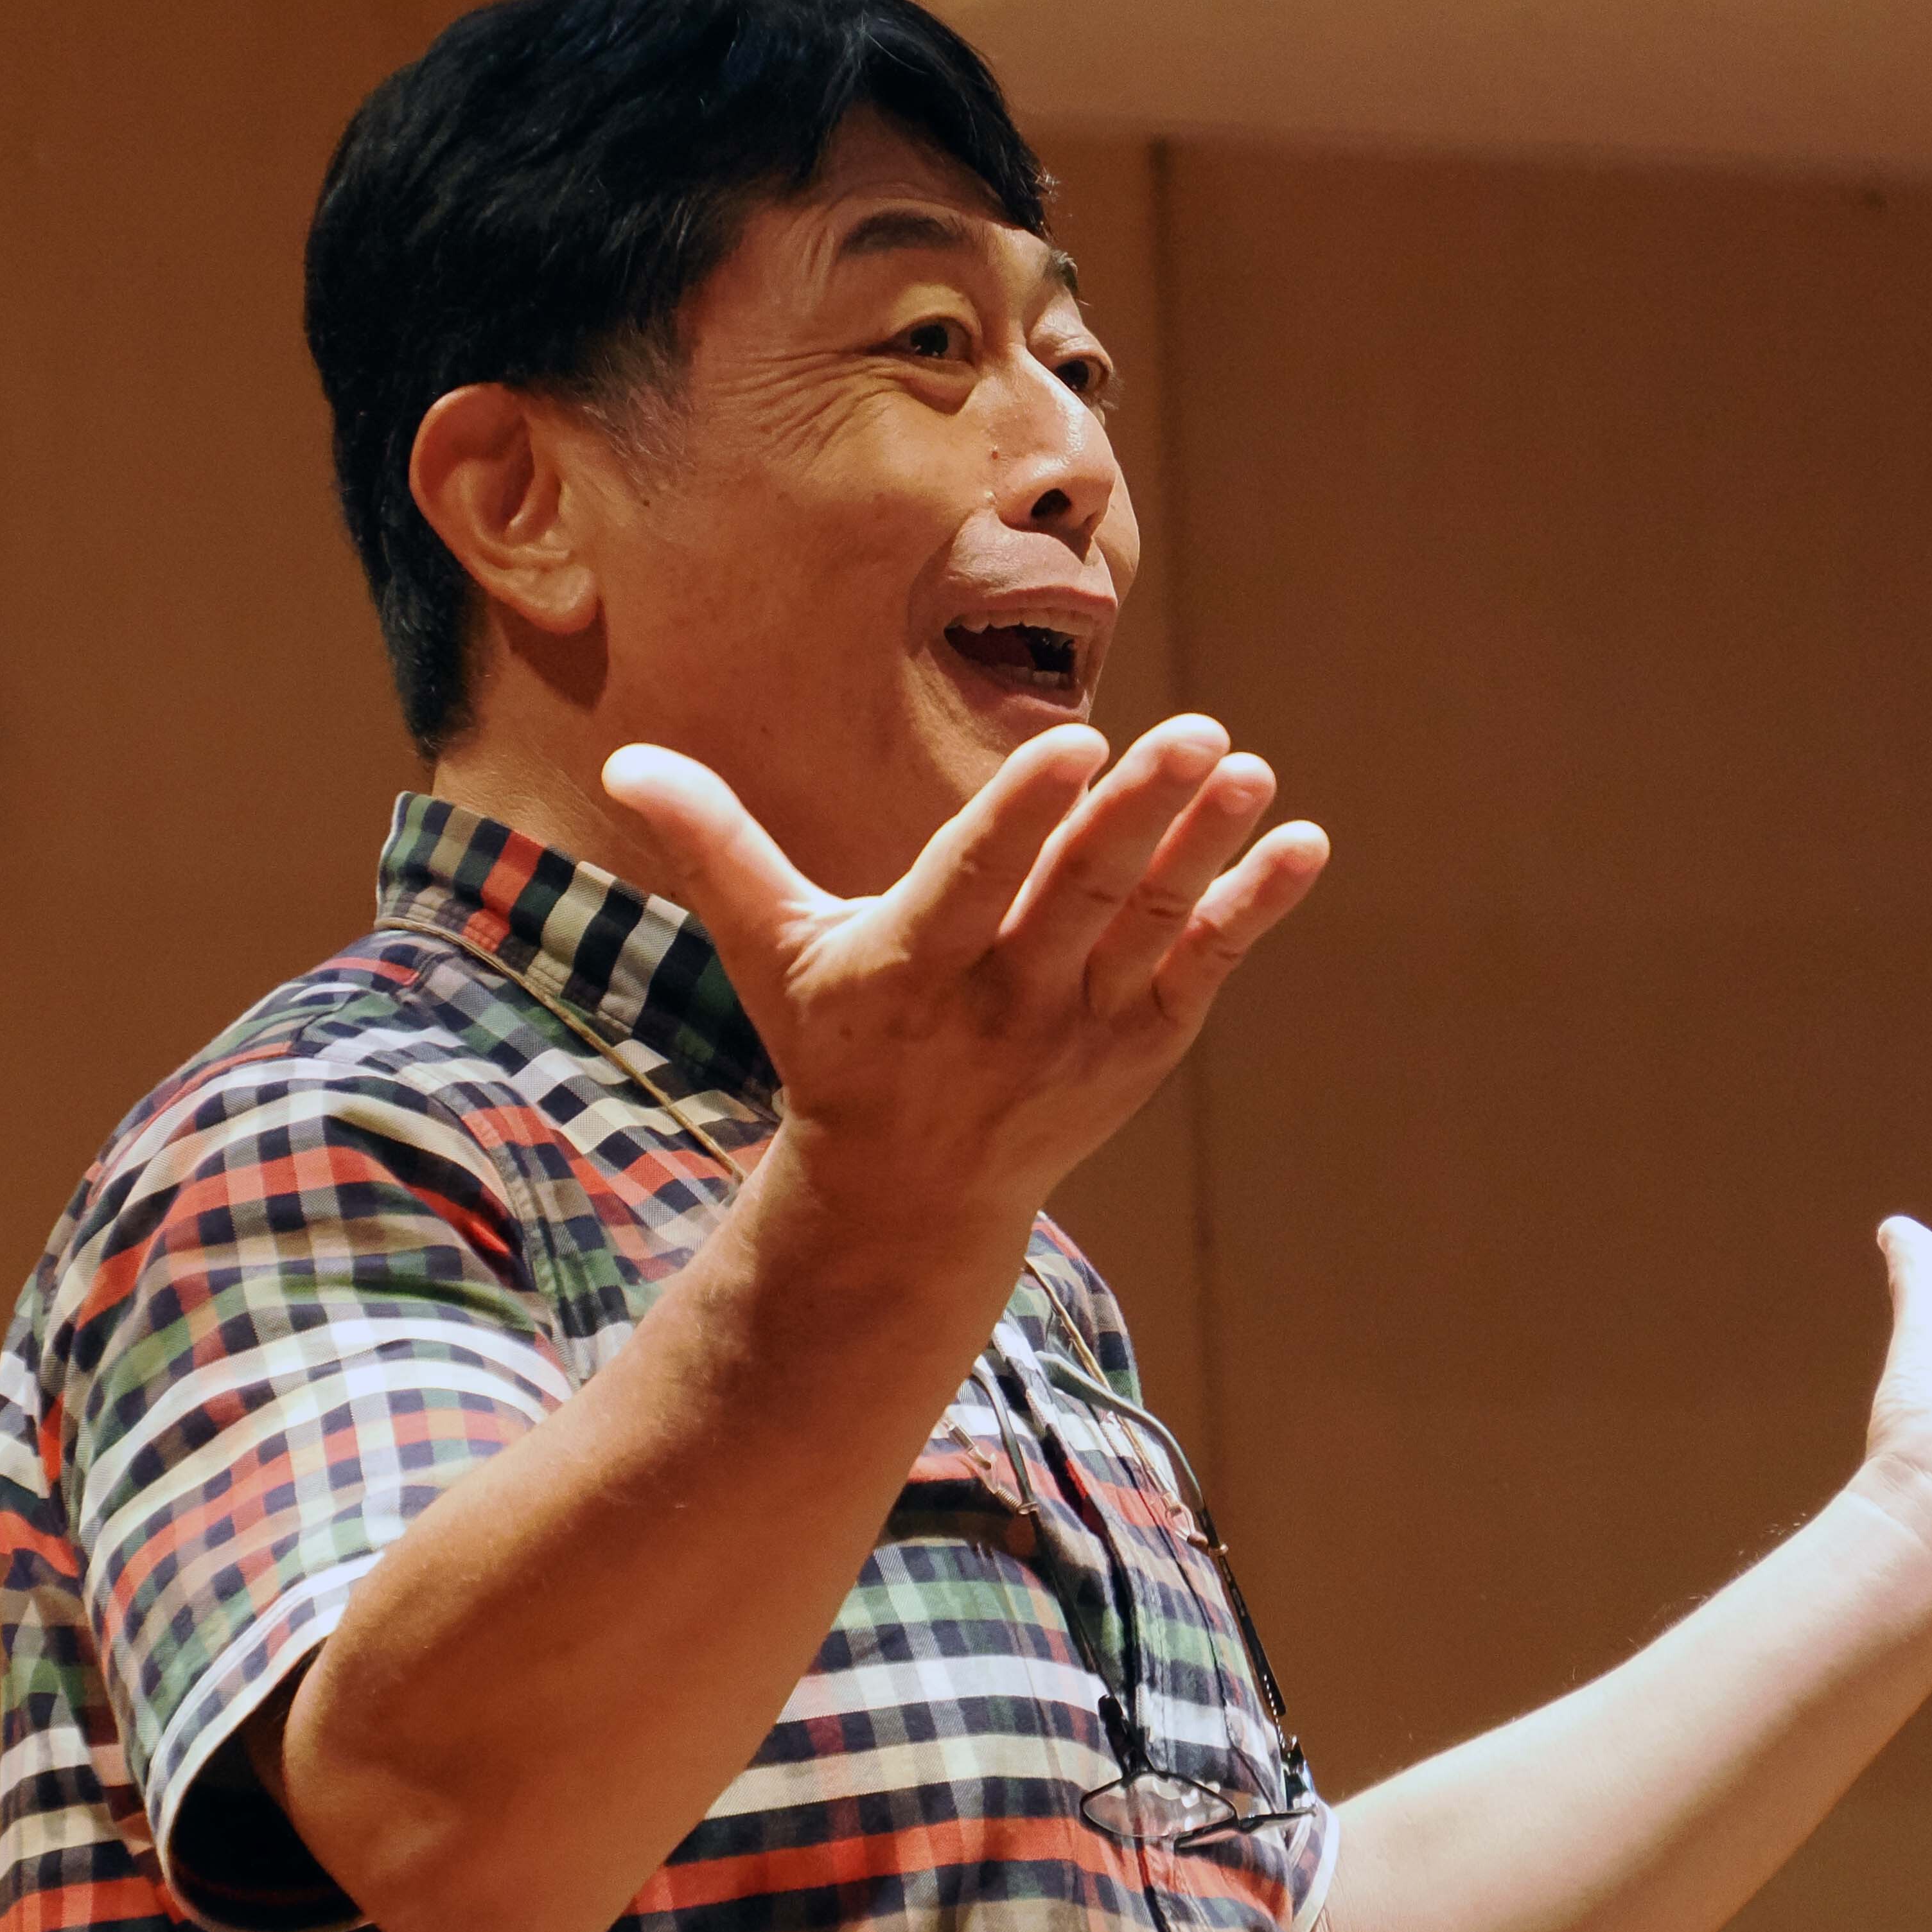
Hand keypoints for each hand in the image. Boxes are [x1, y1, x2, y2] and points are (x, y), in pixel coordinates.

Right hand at [602, 716, 1326, 1239]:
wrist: (912, 1197)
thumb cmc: (835, 1045)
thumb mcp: (771, 953)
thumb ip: (717, 850)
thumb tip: (629, 757)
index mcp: (910, 970)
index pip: (975, 882)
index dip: (1027, 817)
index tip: (1081, 743)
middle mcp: (1002, 1006)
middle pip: (1079, 900)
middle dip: (1139, 818)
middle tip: (1198, 734)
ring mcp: (1081, 1033)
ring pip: (1150, 929)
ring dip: (1206, 852)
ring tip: (1247, 772)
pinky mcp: (1139, 1048)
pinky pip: (1203, 972)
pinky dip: (1254, 912)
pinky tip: (1302, 843)